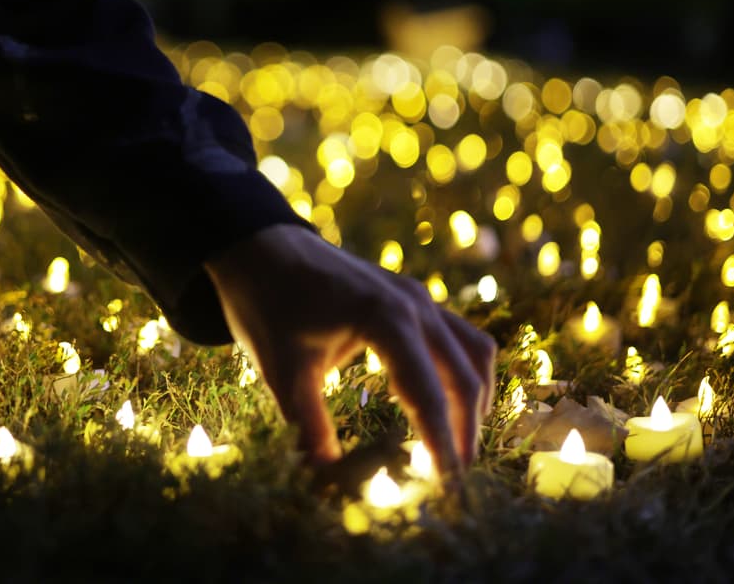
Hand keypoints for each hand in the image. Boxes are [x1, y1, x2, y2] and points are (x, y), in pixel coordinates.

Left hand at [205, 224, 495, 477]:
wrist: (260, 246)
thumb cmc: (267, 303)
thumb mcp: (281, 368)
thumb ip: (307, 424)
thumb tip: (325, 476)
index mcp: (385, 318)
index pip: (428, 393)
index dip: (442, 443)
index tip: (448, 486)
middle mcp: (414, 303)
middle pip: (464, 375)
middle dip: (465, 430)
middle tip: (454, 478)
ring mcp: (418, 296)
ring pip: (473, 352)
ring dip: (471, 399)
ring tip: (456, 444)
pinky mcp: (413, 297)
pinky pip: (459, 336)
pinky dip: (461, 371)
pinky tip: (440, 401)